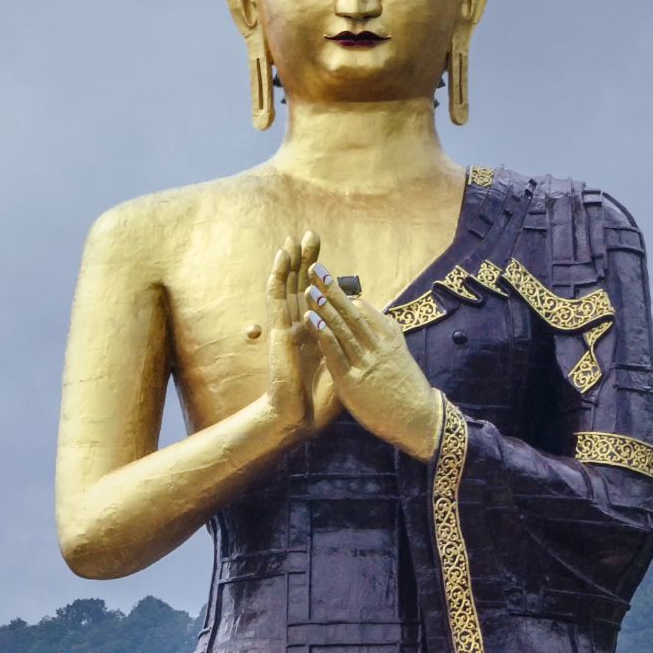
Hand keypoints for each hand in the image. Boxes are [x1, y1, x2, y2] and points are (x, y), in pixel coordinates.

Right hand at [265, 235, 338, 438]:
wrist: (299, 417)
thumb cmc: (321, 400)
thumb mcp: (346, 368)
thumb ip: (354, 349)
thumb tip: (375, 337)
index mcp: (315, 335)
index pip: (318, 299)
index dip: (322, 278)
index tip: (329, 260)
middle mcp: (300, 327)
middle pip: (303, 285)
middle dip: (308, 261)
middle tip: (311, 234)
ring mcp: (288, 327)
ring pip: (288, 286)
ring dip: (292, 262)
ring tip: (294, 237)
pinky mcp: (279, 330)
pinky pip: (277, 298)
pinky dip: (278, 276)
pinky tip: (281, 258)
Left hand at [302, 261, 441, 458]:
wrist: (418, 420)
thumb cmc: (408, 390)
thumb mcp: (402, 357)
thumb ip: (392, 336)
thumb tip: (387, 318)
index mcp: (388, 339)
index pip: (364, 310)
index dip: (344, 294)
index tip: (328, 277)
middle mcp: (377, 346)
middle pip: (351, 312)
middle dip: (332, 290)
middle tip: (316, 269)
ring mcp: (365, 363)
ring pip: (342, 329)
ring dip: (324, 307)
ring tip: (309, 288)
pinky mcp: (353, 381)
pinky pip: (335, 353)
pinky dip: (323, 334)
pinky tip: (311, 320)